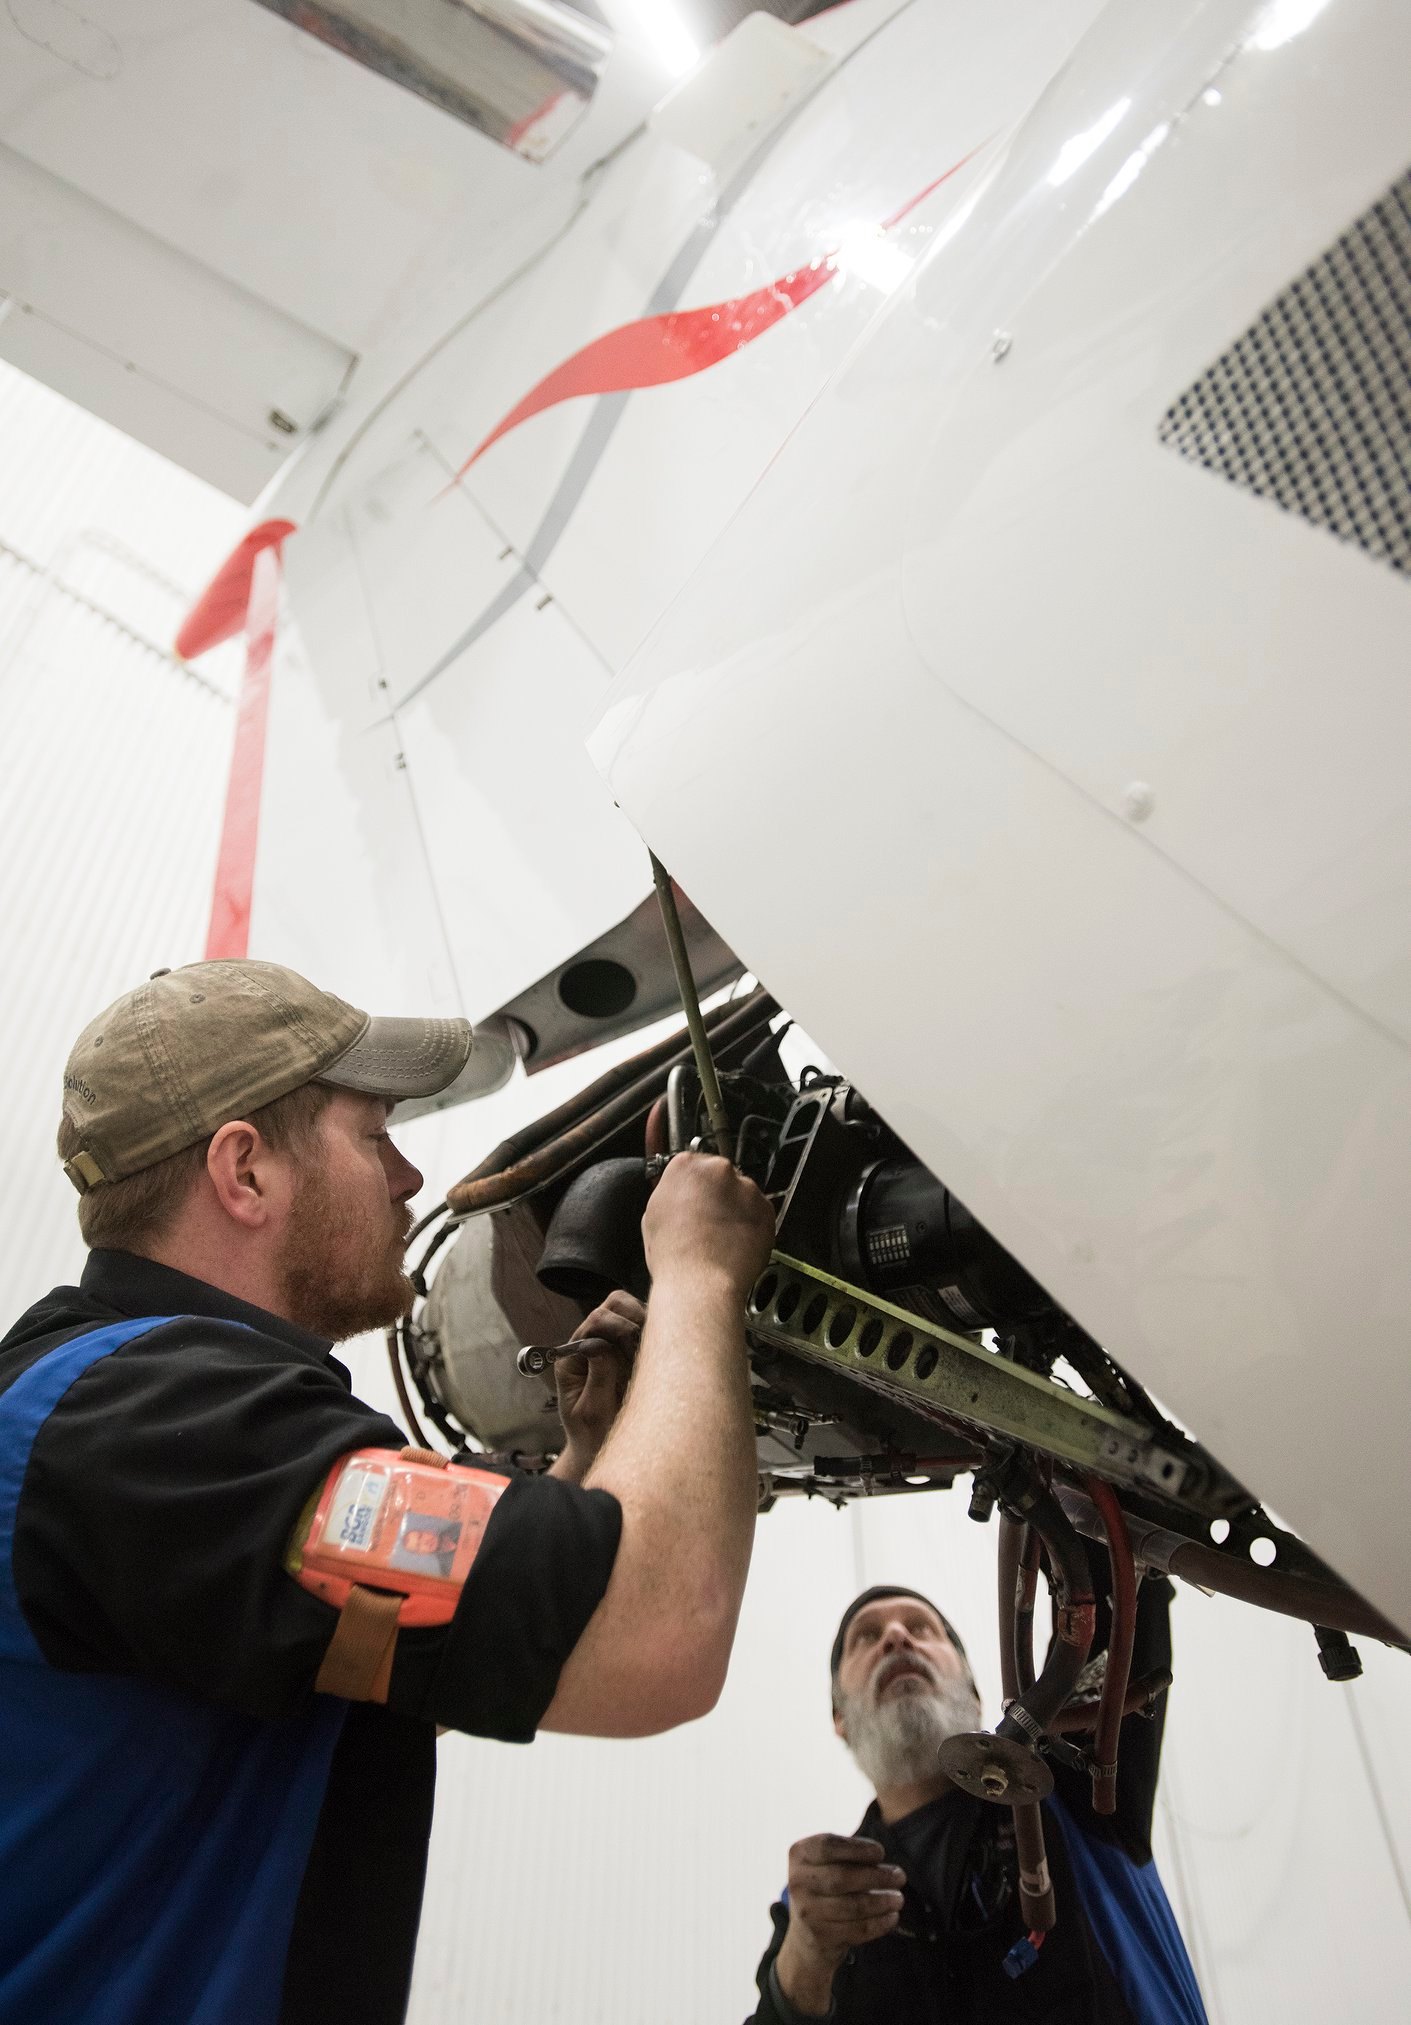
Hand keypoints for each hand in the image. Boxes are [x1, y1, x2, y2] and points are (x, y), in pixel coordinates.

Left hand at [552, 1291, 641, 1478]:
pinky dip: (654, 1337)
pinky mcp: (630, 1353)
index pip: (595, 1320)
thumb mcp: (592, 1411)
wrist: (599, 1452)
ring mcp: (612, 1347)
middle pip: (613, 1306)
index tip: (632, 1344)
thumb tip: (600, 1344)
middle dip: (632, 1319)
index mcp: (573, 1356)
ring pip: (632, 1312)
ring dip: (645, 1327)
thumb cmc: (592, 1436)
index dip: (616, 1325)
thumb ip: (597, 1375)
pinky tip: (656, 1359)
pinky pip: (645, 1330)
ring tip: (649, 1355)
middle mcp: (591, 1345)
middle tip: (643, 1346)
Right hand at [641, 1152, 774, 1298]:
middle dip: (718, 1194)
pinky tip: (736, 1243)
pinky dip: (752, 1224)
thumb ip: (670, 1193)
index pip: (693, 1163)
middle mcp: (718, 1169)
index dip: (695, 1185)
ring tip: (722, 1237)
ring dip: (736, 1209)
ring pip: (742, 1193)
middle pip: (720, 1174)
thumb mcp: (653, 1215)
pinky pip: (759, 1212)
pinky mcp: (766, 1207)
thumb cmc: (673, 1255)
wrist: (700, 1282)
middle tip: (709, 1221)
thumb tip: (678, 1194)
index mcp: (685, 1166)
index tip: (696, 1198)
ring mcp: (746, 1187)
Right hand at [774, 1834, 904, 2015]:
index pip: (828, 1846)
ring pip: (853, 1906)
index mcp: (799, 1855)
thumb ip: (848, 1856)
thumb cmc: (825, 1888)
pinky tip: (892, 1917)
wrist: (805, 1936)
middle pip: (843, 1877)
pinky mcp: (821, 1937)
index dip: (858, 1848)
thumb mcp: (825, 1863)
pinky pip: (857, 1929)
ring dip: (882, 1902)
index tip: (881, 1853)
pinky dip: (879, 1923)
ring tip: (899, 1899)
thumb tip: (885, 1865)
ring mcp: (807, 1912)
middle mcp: (797, 1882)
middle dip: (877, 1876)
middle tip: (900, 1877)